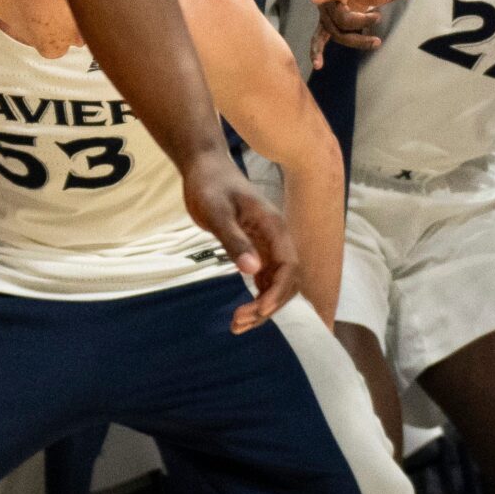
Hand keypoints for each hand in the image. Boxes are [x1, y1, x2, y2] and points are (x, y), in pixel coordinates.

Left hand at [181, 151, 299, 329]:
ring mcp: (269, 246)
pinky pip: (265, 282)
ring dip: (263, 308)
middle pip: (288, 281)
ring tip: (237, 325)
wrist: (205, 168)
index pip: (289, 267)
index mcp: (274, 227)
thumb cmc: (210, 186)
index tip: (259, 310)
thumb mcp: (217, 212)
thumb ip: (234, 241)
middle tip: (239, 321)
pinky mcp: (258, 251)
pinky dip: (257, 300)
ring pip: (278, 285)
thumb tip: (253, 271)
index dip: (278, 292)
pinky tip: (240, 315)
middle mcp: (277, 239)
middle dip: (270, 305)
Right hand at [308, 0, 411, 59]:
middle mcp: (328, 3)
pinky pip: (318, 40)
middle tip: (379, 16)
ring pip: (338, 34)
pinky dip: (317, 52)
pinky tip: (317, 65)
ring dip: (358, 41)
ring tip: (377, 42)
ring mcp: (326, 16)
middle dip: (362, 22)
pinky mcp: (326, 28)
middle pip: (342, 20)